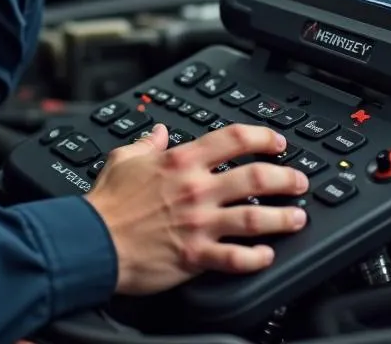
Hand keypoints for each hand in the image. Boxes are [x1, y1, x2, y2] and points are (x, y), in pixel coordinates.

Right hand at [84, 123, 309, 295]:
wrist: (90, 241)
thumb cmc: (106, 203)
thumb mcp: (124, 158)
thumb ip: (148, 143)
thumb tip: (159, 131)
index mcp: (182, 161)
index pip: (234, 139)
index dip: (263, 137)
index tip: (276, 142)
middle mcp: (196, 189)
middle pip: (256, 177)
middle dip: (286, 178)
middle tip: (299, 181)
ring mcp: (198, 223)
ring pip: (254, 217)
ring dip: (283, 218)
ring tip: (298, 218)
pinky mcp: (194, 255)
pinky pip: (234, 258)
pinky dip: (255, 257)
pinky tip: (268, 255)